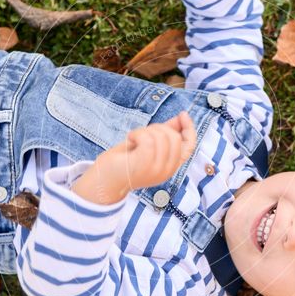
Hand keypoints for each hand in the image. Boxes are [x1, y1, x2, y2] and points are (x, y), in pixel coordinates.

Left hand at [71, 111, 197, 204]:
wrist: (104, 180)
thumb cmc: (124, 162)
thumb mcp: (148, 144)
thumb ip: (165, 134)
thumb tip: (180, 118)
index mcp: (170, 167)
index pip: (189, 146)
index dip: (190, 128)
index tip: (183, 115)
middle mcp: (166, 171)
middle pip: (174, 137)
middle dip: (159, 127)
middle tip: (142, 134)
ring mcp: (156, 169)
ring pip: (161, 136)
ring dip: (144, 131)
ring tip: (134, 139)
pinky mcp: (144, 165)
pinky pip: (148, 139)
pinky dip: (137, 134)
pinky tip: (130, 139)